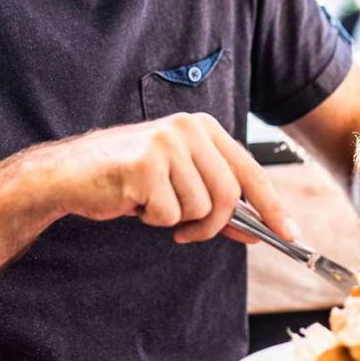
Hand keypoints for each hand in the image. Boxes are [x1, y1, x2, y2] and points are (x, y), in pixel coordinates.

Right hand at [34, 113, 295, 244]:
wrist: (70, 173)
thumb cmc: (125, 177)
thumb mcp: (178, 180)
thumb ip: (216, 198)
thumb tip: (256, 228)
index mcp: (202, 127)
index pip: (249, 170)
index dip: (271, 205)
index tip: (289, 233)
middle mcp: (188, 129)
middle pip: (228, 195)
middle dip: (212, 224)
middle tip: (188, 233)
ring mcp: (167, 144)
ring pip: (200, 208)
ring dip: (176, 220)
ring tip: (150, 203)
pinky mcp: (145, 166)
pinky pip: (169, 214)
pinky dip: (152, 219)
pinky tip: (133, 201)